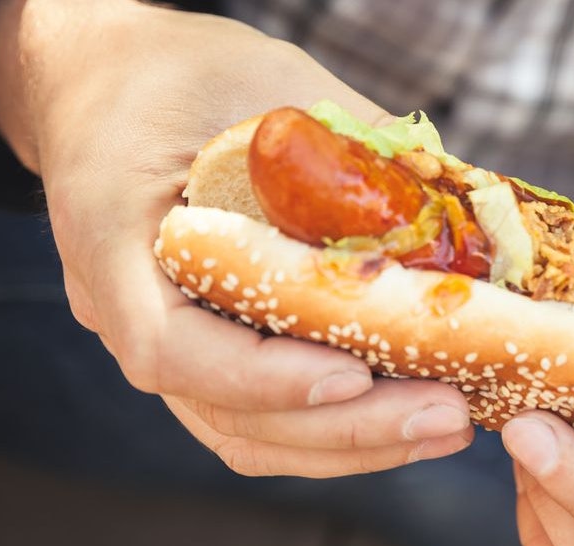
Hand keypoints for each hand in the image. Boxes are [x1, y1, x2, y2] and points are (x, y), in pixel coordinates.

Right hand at [0, 0, 471, 475]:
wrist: (112, 83)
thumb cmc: (180, 72)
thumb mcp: (262, 81)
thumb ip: (350, 142)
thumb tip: (462, 194)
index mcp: (111, 236)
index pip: (171, 348)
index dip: (265, 376)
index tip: (353, 373)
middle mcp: (121, 309)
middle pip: (227, 410)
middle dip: (346, 427)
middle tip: (448, 414)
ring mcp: (161, 341)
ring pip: (246, 433)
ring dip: (351, 445)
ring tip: (447, 428)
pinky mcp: (202, 352)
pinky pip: (258, 418)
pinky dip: (333, 431)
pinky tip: (407, 419)